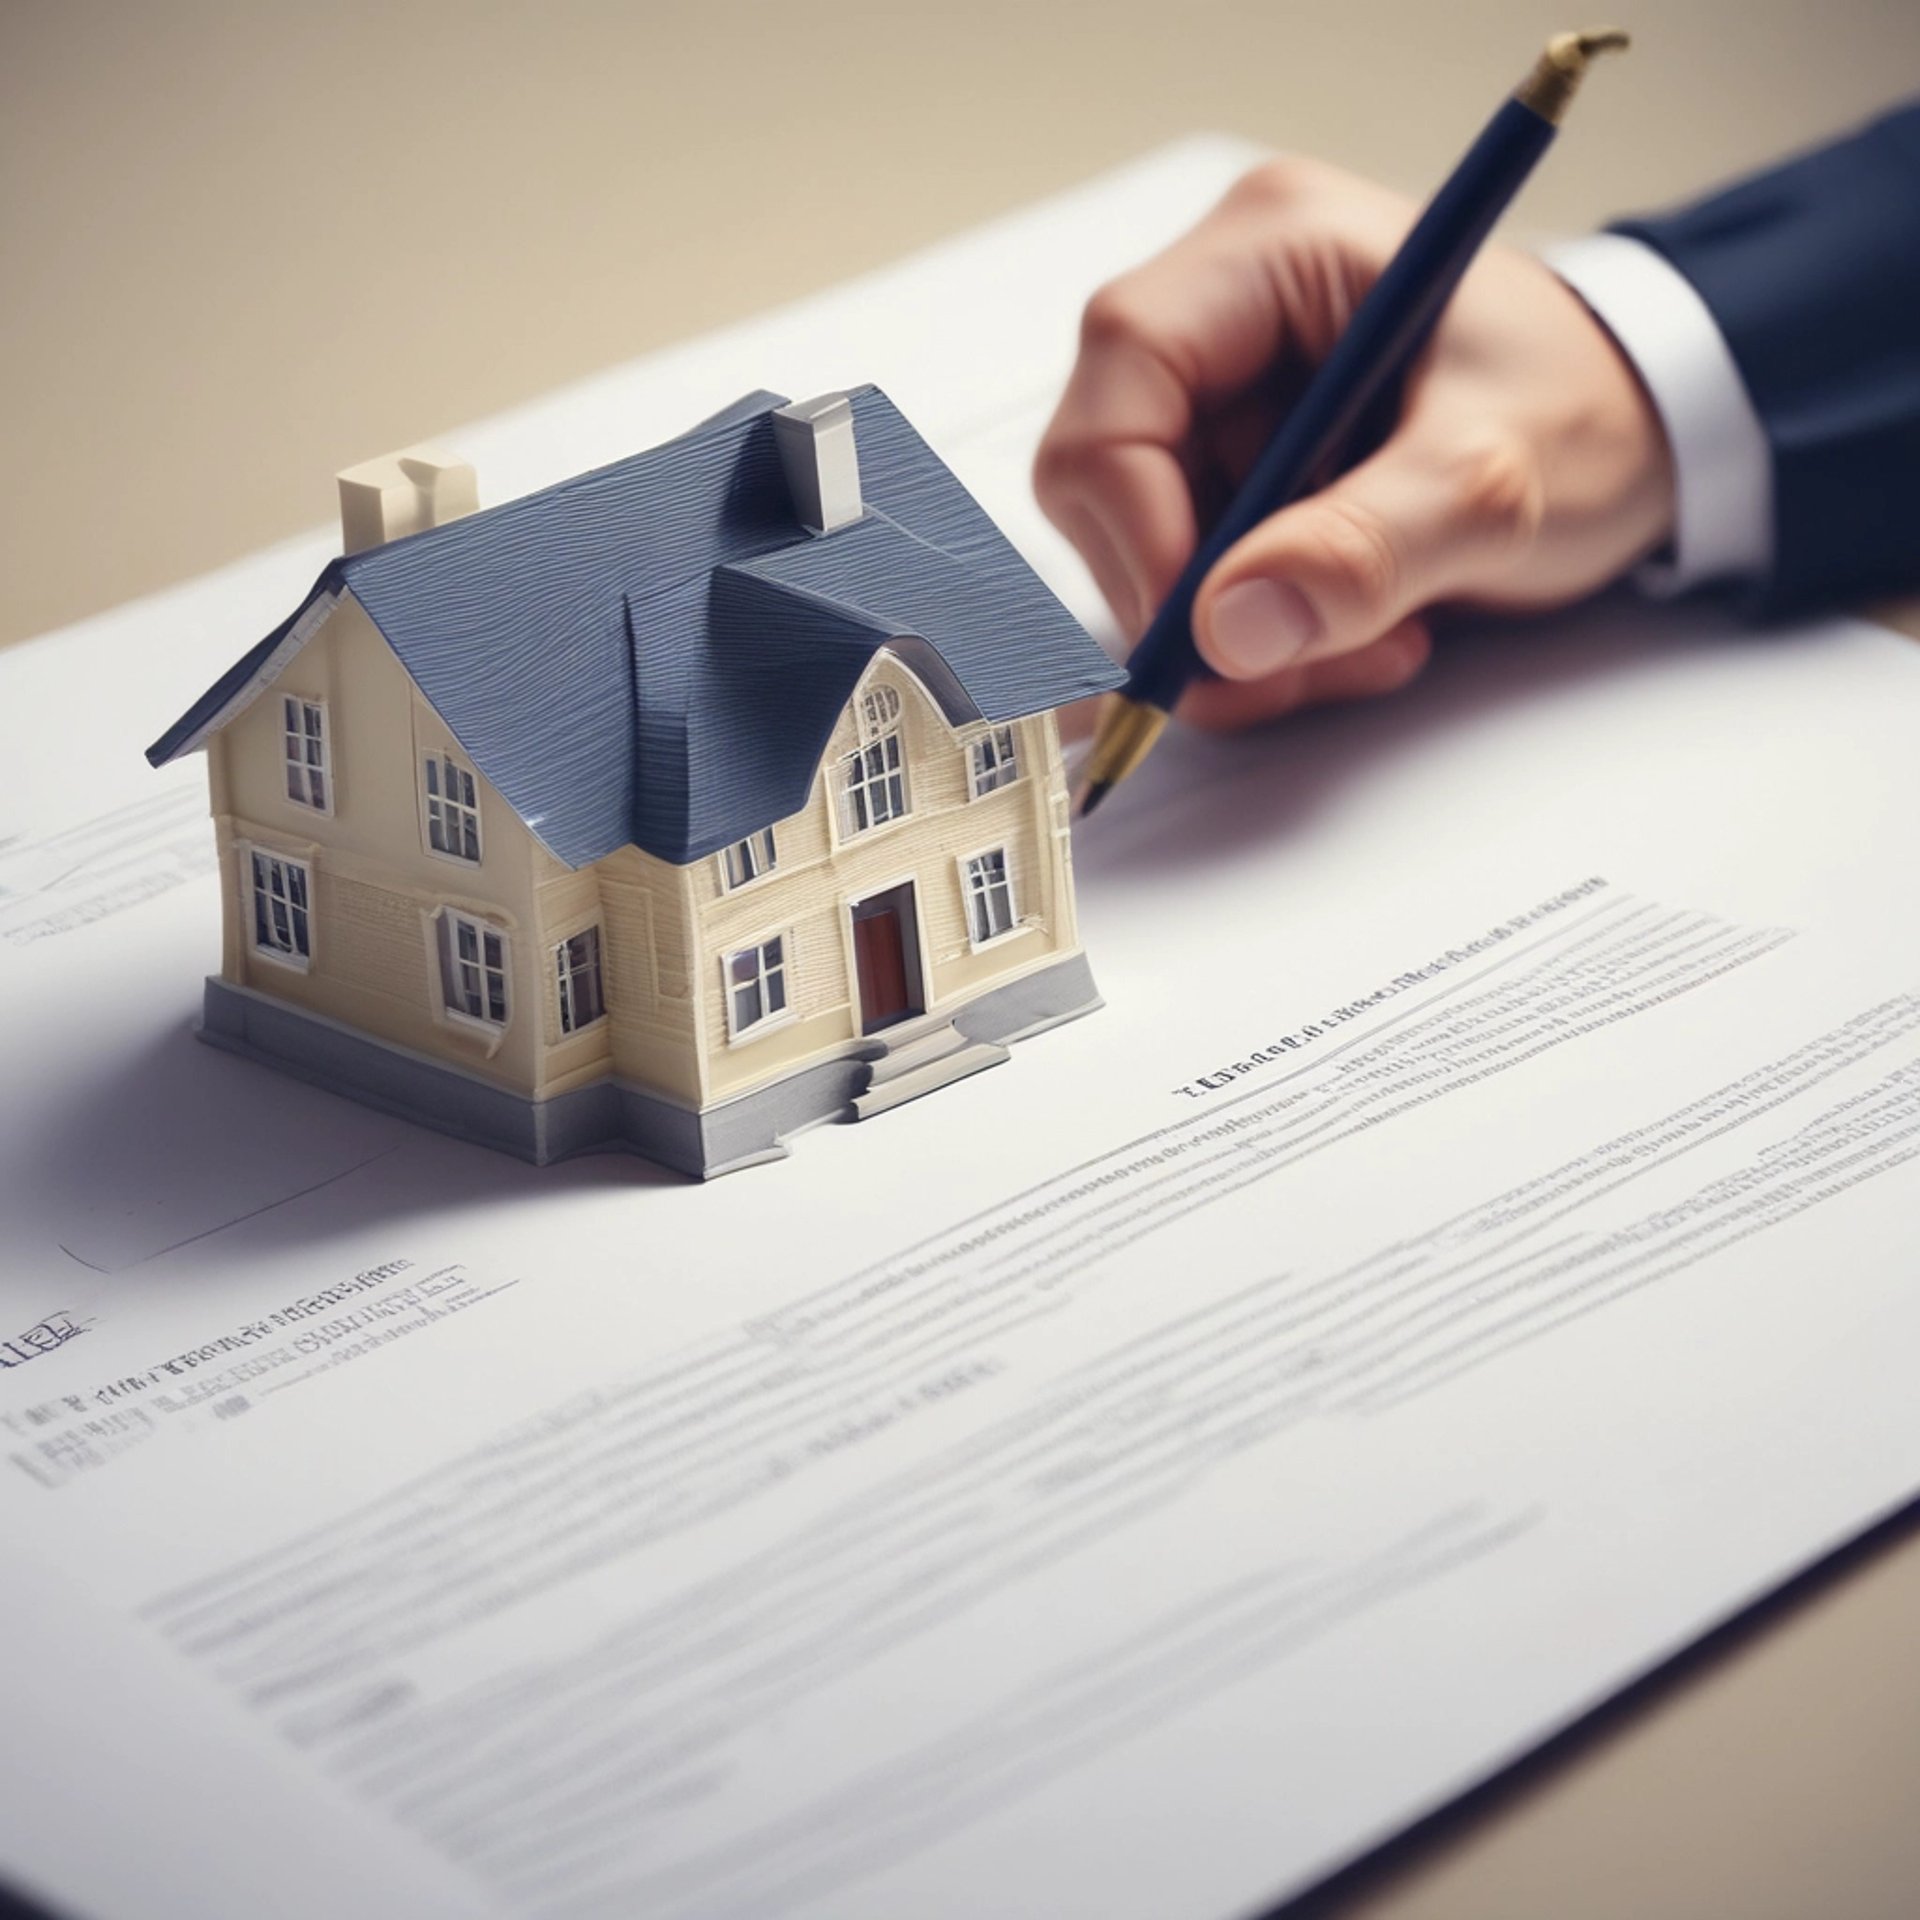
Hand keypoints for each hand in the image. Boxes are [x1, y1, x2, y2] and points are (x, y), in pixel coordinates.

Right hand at [1034, 157, 1676, 728]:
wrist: (1649, 434)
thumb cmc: (1592, 411)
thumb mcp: (1499, 480)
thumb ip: (1369, 549)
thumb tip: (1226, 633)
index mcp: (1270, 248)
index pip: (1126, 366)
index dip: (1136, 513)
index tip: (1202, 630)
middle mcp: (1223, 310)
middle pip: (1108, 471)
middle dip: (1191, 600)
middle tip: (1293, 663)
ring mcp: (1221, 395)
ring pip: (1140, 546)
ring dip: (1233, 638)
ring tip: (1363, 648)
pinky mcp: (1231, 469)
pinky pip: (1187, 580)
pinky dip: (1255, 638)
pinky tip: (1351, 635)